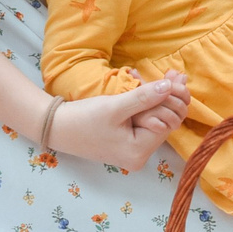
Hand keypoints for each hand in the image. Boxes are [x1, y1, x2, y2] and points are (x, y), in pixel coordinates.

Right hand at [52, 72, 190, 170]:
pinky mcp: (126, 144)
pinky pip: (145, 123)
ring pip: (156, 122)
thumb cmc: (83, 119)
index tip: (176, 76)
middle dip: (168, 98)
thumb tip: (170, 86)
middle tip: (175, 74)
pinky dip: (148, 106)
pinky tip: (152, 88)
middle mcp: (138, 157)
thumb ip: (144, 97)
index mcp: (138, 153)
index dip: (173, 99)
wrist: (56, 127)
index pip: (167, 123)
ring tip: (167, 77)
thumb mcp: (115, 106)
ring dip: (159, 100)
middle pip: (164, 124)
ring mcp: (132, 152)